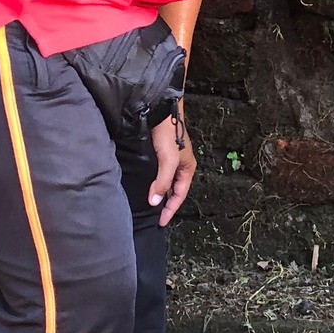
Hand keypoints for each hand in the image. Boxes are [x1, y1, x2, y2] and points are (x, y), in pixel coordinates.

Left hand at [148, 112, 195, 226]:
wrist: (160, 110)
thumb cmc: (168, 133)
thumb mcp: (168, 160)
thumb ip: (162, 182)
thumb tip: (154, 202)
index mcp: (187, 168)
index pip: (180, 196)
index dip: (170, 210)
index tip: (161, 222)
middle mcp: (180, 165)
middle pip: (174, 190)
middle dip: (167, 204)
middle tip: (155, 217)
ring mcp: (171, 159)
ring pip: (166, 182)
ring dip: (160, 194)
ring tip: (150, 204)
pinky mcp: (160, 153)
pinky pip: (159, 174)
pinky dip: (154, 183)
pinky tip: (146, 186)